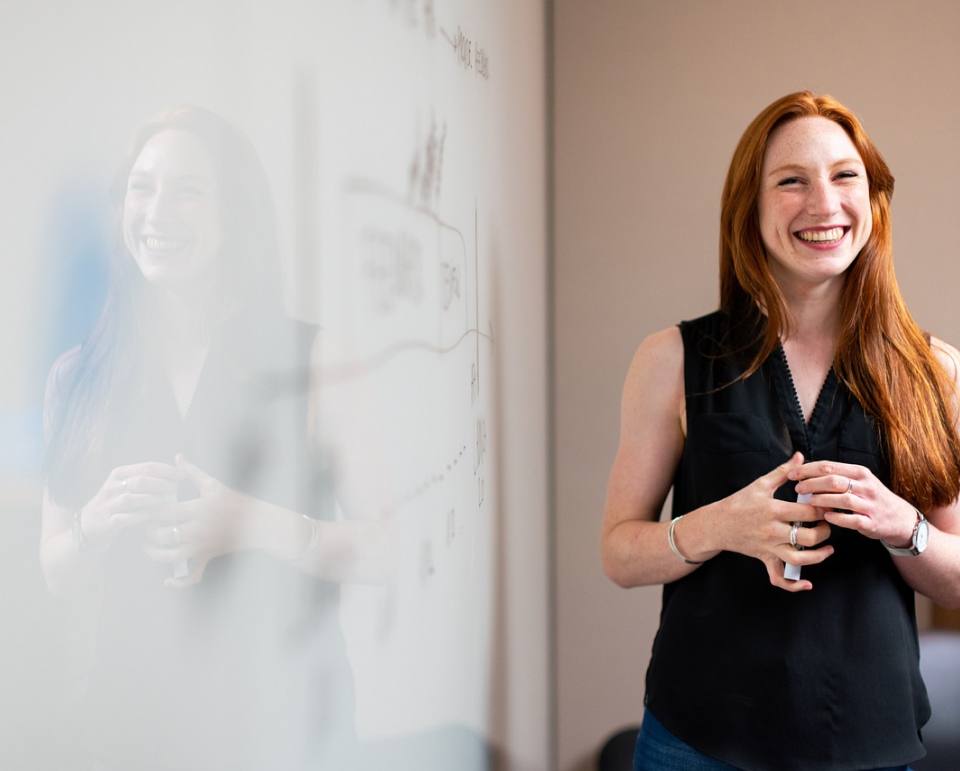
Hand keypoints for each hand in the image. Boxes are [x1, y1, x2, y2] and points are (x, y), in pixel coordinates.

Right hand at [79, 462, 181, 548]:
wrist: (90, 523)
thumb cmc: (118, 501)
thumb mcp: (127, 484)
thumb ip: (147, 476)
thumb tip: (179, 467)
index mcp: (119, 473)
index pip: (147, 466)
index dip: (167, 470)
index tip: (182, 475)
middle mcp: (112, 487)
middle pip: (140, 481)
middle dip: (161, 484)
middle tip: (175, 489)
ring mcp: (108, 504)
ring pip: (131, 499)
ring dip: (151, 500)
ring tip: (164, 501)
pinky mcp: (107, 522)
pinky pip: (124, 518)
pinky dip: (138, 516)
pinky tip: (150, 515)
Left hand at [145, 455, 252, 587]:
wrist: (257, 522)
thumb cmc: (234, 500)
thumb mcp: (213, 484)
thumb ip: (192, 472)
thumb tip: (177, 457)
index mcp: (198, 508)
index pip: (164, 511)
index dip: (151, 510)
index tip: (147, 506)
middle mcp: (198, 529)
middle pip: (163, 534)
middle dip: (150, 531)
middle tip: (147, 525)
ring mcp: (202, 545)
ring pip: (172, 556)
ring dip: (156, 554)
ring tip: (149, 547)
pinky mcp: (207, 556)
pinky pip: (193, 575)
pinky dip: (179, 582)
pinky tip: (167, 580)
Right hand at [718, 452, 833, 590]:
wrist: (717, 524)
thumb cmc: (739, 502)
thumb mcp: (760, 484)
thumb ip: (783, 471)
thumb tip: (800, 457)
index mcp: (773, 510)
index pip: (808, 512)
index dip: (824, 509)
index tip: (830, 505)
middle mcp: (772, 531)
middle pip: (809, 537)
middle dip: (825, 531)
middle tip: (828, 524)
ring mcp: (769, 548)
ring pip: (800, 559)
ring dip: (819, 556)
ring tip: (827, 548)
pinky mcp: (765, 559)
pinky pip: (779, 578)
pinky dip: (794, 585)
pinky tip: (807, 584)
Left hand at [789, 460, 918, 546]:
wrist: (899, 518)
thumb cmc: (871, 497)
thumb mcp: (859, 480)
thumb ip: (836, 475)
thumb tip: (806, 471)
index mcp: (859, 473)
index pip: (829, 467)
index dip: (808, 469)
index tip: (792, 474)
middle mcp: (866, 486)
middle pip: (833, 481)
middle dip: (812, 483)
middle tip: (797, 488)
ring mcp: (870, 505)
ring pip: (843, 499)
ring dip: (822, 499)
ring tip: (809, 501)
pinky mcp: (872, 522)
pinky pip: (853, 520)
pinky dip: (837, 518)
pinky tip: (826, 517)